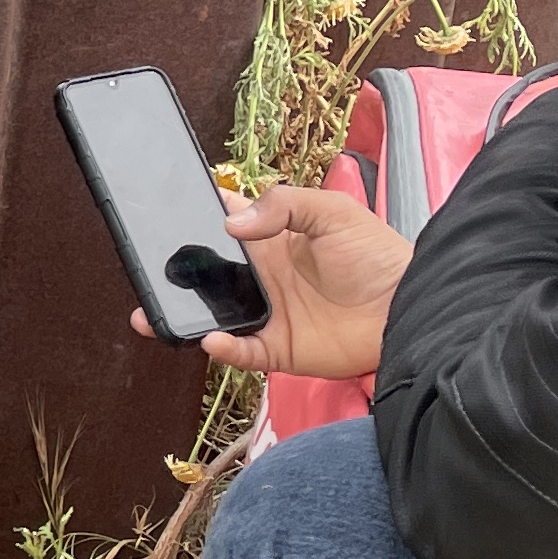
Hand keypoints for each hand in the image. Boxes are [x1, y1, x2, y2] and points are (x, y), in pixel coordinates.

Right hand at [127, 181, 409, 379]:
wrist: (410, 306)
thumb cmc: (378, 254)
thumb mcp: (332, 211)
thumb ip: (283, 206)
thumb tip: (232, 223)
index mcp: (273, 238)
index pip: (225, 222)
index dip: (196, 216)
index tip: (164, 211)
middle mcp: (264, 276)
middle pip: (207, 273)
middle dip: (174, 272)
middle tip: (147, 268)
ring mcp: (269, 313)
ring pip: (212, 316)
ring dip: (182, 315)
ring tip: (152, 314)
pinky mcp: (279, 349)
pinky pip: (241, 353)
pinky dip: (223, 350)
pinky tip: (211, 339)